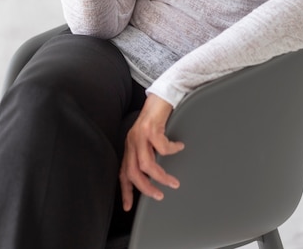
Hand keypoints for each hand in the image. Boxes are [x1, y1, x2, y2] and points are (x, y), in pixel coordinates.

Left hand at [120, 94, 184, 210]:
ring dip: (161, 176)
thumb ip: (148, 153)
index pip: (123, 173)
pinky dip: (172, 150)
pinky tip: (179, 147)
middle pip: (133, 172)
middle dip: (146, 188)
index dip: (125, 191)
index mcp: (130, 146)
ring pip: (146, 164)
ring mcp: (140, 134)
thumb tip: (154, 175)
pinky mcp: (150, 126)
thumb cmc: (157, 117)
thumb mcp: (149, 139)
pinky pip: (162, 147)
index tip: (129, 206)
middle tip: (159, 196)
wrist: (161, 95)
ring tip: (173, 181)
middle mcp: (132, 141)